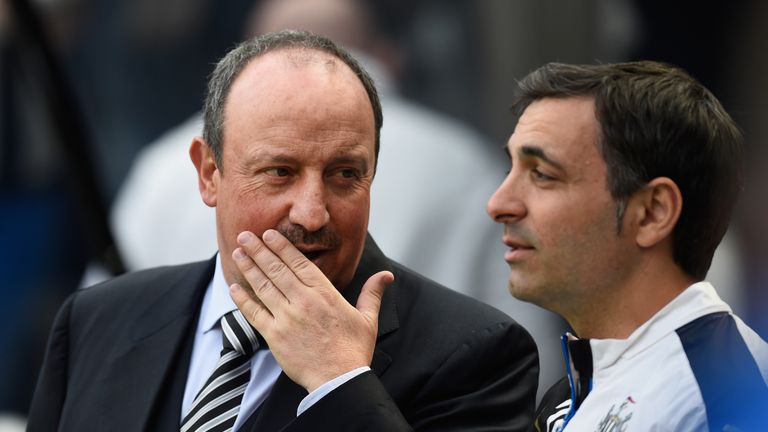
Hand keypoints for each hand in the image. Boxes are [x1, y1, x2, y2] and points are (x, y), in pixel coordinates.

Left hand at [229, 229, 393, 392]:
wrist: (339, 380)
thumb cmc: (354, 350)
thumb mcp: (367, 318)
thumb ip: (372, 293)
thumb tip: (386, 275)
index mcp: (325, 294)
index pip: (299, 263)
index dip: (282, 246)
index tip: (269, 234)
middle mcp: (304, 301)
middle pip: (277, 269)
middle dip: (259, 250)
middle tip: (245, 236)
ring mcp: (287, 318)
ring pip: (263, 287)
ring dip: (249, 268)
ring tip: (237, 254)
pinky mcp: (275, 336)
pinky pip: (255, 313)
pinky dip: (243, 300)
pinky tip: (234, 288)